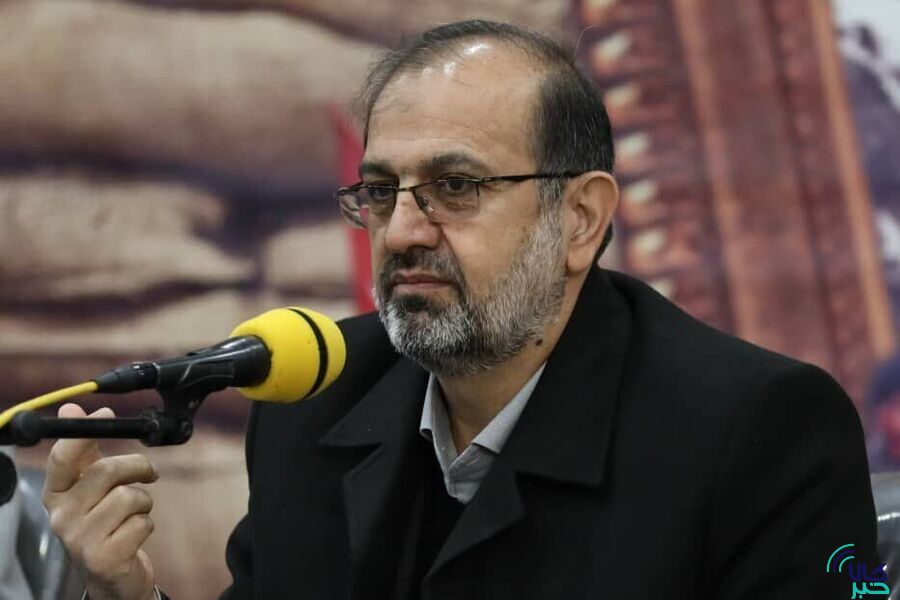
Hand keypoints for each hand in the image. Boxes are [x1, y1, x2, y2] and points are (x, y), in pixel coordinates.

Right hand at [42, 403, 158, 599]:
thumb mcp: (90, 489)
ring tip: (134, 513)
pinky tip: (134, 535)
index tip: (106, 415)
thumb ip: (84, 451)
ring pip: (130, 497)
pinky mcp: (104, 558)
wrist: (111, 577)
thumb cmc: (102, 524)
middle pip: (108, 471)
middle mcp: (62, 517)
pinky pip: (142, 523)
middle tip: (147, 473)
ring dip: (144, 502)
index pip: (63, 458)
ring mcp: (81, 540)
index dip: (85, 432)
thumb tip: (71, 408)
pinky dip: (147, 524)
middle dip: (138, 467)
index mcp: (56, 495)